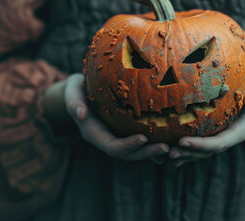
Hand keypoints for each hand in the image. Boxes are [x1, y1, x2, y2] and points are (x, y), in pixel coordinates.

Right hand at [44, 73, 169, 162]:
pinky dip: (154, 145)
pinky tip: (172, 143)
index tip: (143, 138)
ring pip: (136, 151)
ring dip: (154, 152)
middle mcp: (107, 140)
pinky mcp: (125, 133)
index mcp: (94, 134)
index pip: (112, 146)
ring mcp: (117, 138)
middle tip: (166, 148)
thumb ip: (73, 102)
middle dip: (146, 153)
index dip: (127, 145)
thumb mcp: (71, 91)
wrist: (79, 92)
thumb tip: (80, 114)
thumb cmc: (76, 89)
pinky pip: (141, 143)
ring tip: (173, 148)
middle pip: (128, 154)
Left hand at [168, 73, 244, 166]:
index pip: (219, 142)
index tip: (182, 141)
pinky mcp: (213, 134)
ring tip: (167, 155)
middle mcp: (228, 138)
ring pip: (201, 152)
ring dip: (185, 155)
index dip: (200, 145)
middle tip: (170, 153)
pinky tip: (169, 149)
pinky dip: (185, 148)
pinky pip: (198, 143)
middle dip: (189, 153)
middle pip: (207, 151)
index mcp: (239, 131)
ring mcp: (220, 138)